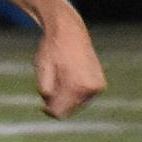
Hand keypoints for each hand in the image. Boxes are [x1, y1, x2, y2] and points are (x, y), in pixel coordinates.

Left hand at [34, 4, 106, 118]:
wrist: (69, 29)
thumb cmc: (52, 47)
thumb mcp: (42, 68)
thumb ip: (45, 91)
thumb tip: (51, 109)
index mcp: (77, 85)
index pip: (59, 112)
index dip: (48, 109)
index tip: (41, 103)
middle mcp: (91, 87)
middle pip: (68, 109)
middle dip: (57, 100)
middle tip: (51, 80)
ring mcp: (98, 86)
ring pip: (75, 103)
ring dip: (65, 95)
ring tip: (60, 75)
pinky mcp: (100, 84)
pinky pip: (82, 96)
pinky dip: (74, 91)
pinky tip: (69, 75)